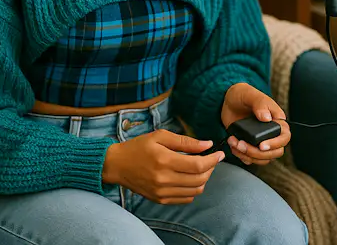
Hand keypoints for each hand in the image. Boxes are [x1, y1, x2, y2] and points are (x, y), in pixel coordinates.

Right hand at [102, 130, 223, 204]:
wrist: (117, 165)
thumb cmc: (139, 147)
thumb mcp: (160, 136)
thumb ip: (185, 141)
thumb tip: (207, 145)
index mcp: (164, 161)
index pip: (198, 165)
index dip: (213, 159)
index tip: (220, 153)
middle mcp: (164, 179)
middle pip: (199, 179)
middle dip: (211, 168)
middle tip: (212, 158)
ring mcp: (162, 192)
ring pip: (195, 191)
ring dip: (204, 179)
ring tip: (201, 167)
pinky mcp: (160, 199)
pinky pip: (186, 199)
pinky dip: (194, 189)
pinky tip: (190, 178)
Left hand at [221, 83, 290, 165]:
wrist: (229, 102)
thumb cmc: (243, 94)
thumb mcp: (250, 94)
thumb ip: (260, 104)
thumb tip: (267, 118)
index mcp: (276, 120)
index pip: (285, 137)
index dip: (275, 144)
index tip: (261, 145)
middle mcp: (271, 133)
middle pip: (275, 152)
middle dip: (257, 153)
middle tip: (242, 144)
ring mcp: (262, 141)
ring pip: (263, 158)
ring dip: (248, 155)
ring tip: (234, 143)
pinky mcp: (251, 147)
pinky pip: (252, 159)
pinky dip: (242, 157)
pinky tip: (234, 146)